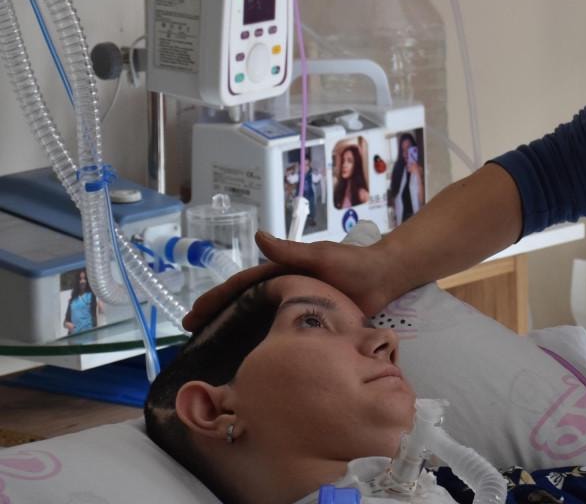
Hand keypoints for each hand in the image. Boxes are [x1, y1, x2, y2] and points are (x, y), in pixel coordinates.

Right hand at [182, 230, 408, 332]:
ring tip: (210, 349)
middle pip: (243, 304)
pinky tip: (251, 359)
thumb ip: (291, 251)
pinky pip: (279, 332)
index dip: (217, 298)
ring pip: (258, 319)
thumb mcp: (321, 255)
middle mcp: (284, 289)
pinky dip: (262, 342)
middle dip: (216, 316)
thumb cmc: (354, 264)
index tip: (195, 313)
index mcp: (282, 271)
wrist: (384, 278)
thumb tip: (259, 236)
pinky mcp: (309, 322)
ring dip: (234, 330)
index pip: (242, 285)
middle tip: (191, 334)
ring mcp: (295, 306)